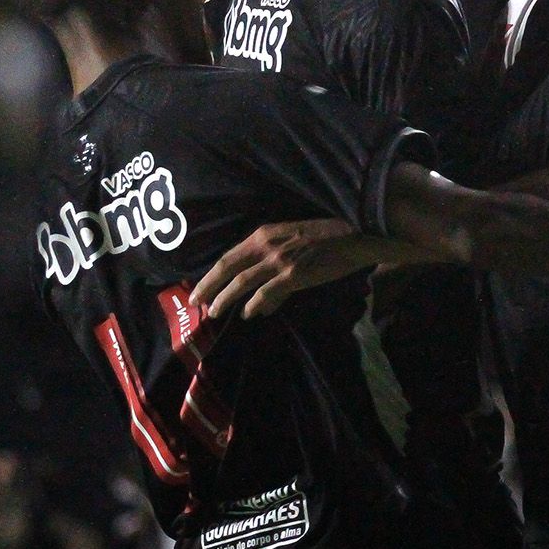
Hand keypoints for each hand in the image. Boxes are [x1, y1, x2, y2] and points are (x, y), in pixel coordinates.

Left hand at [192, 219, 371, 319]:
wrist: (353, 236)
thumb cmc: (323, 239)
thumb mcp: (291, 247)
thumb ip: (272, 273)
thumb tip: (257, 307)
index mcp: (263, 234)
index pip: (228, 257)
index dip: (211, 275)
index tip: (198, 290)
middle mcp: (266, 245)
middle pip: (228, 267)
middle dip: (208, 287)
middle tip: (195, 303)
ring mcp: (280, 259)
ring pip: (242, 282)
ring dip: (225, 299)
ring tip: (214, 312)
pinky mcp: (295, 273)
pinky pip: (267, 292)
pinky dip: (255, 304)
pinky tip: (248, 314)